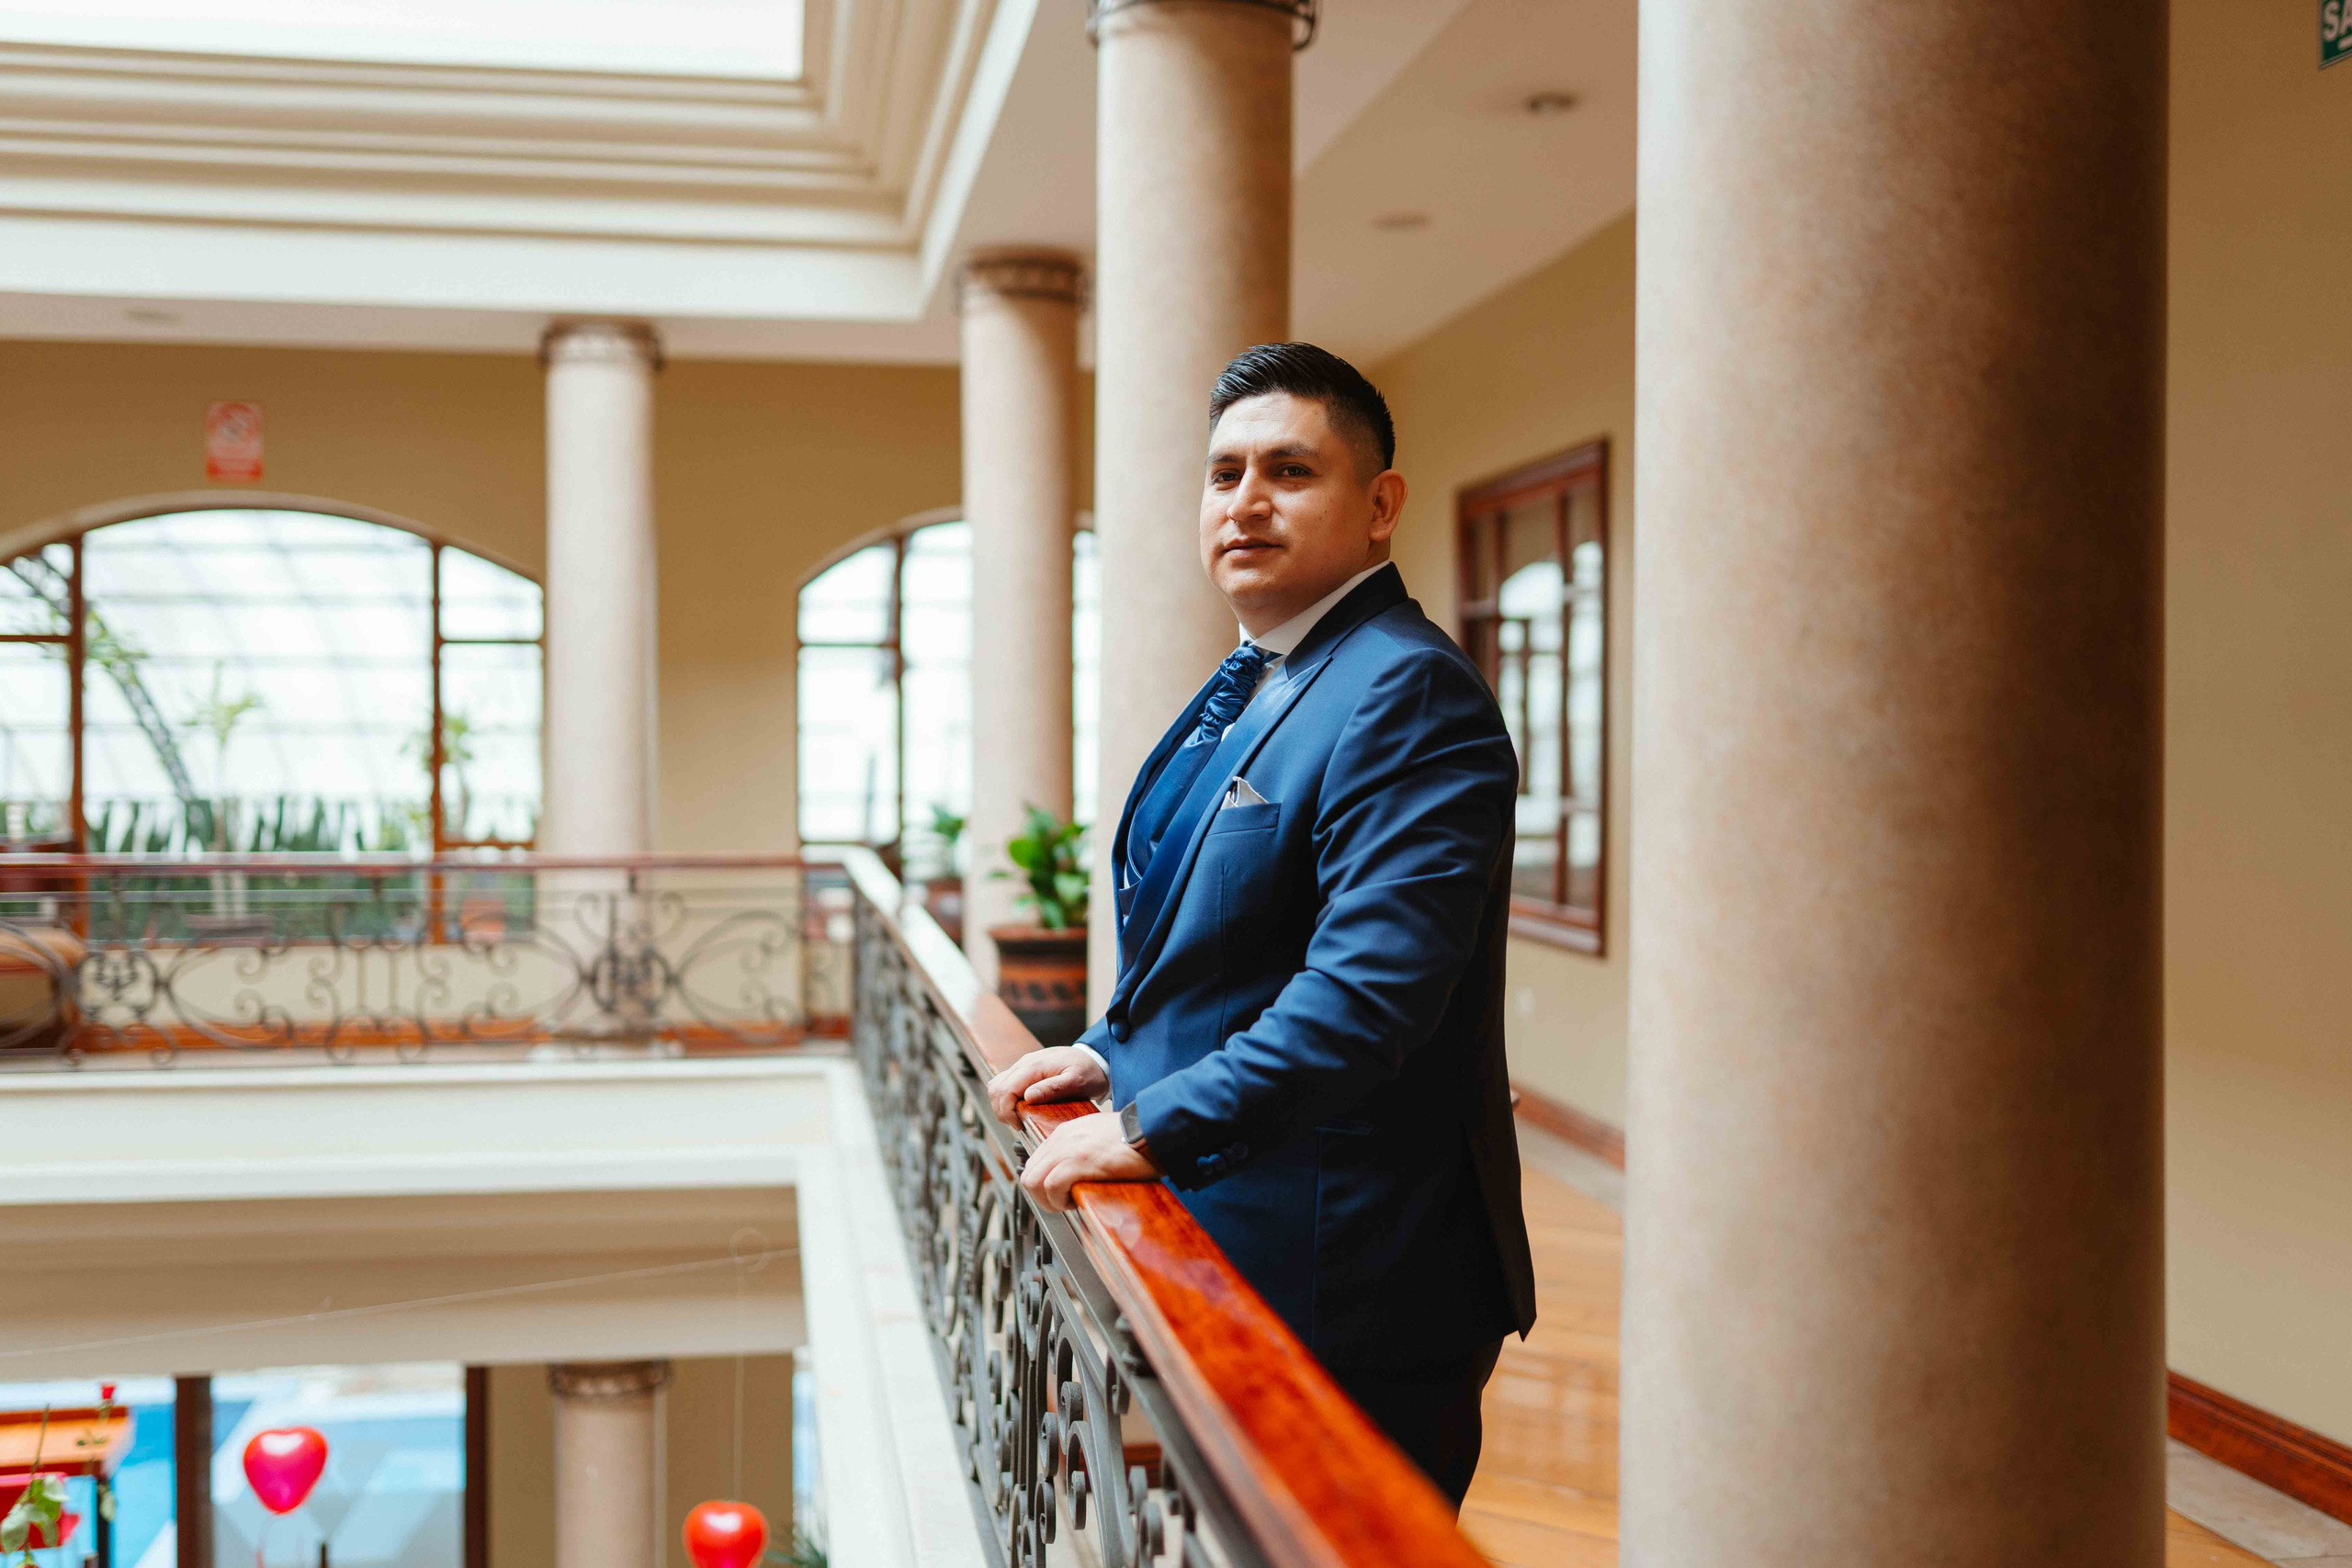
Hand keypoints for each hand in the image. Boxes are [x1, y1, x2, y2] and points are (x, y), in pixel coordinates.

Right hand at [987, 1046, 1108, 1125]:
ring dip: (1002, 1105)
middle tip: (1018, 1125)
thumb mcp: (1077, 1081)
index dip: (1007, 1111)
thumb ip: (1053, 1088)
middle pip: (996, 1088)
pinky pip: (1006, 1084)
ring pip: (997, 1086)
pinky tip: (1020, 1108)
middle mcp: (1025, 1063)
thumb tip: (1029, 1096)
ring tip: (1018, 1118)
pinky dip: (1007, 1099)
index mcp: (1034, 1066)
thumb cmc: (1089, 1071)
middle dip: (1001, 1110)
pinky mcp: (1026, 1070)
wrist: (1096, 1058)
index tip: (1019, 1125)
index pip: (1005, 1089)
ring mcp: (1024, 1065)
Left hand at [1020, 1109, 1158, 1211]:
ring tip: (1069, 1203)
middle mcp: (1061, 1139)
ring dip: (1049, 1200)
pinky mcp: (1078, 1162)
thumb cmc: (1135, 1136)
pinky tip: (1077, 1200)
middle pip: (1028, 1174)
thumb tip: (1077, 1173)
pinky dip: (1060, 1200)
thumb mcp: (1099, 1136)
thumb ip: (1082, 1149)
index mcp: (1065, 1133)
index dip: (1044, 1185)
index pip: (1035, 1163)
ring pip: (1033, 1182)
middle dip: (1041, 1197)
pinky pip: (1052, 1187)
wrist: (1152, 1129)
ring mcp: (1068, 1149)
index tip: (1060, 1194)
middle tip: (1062, 1203)